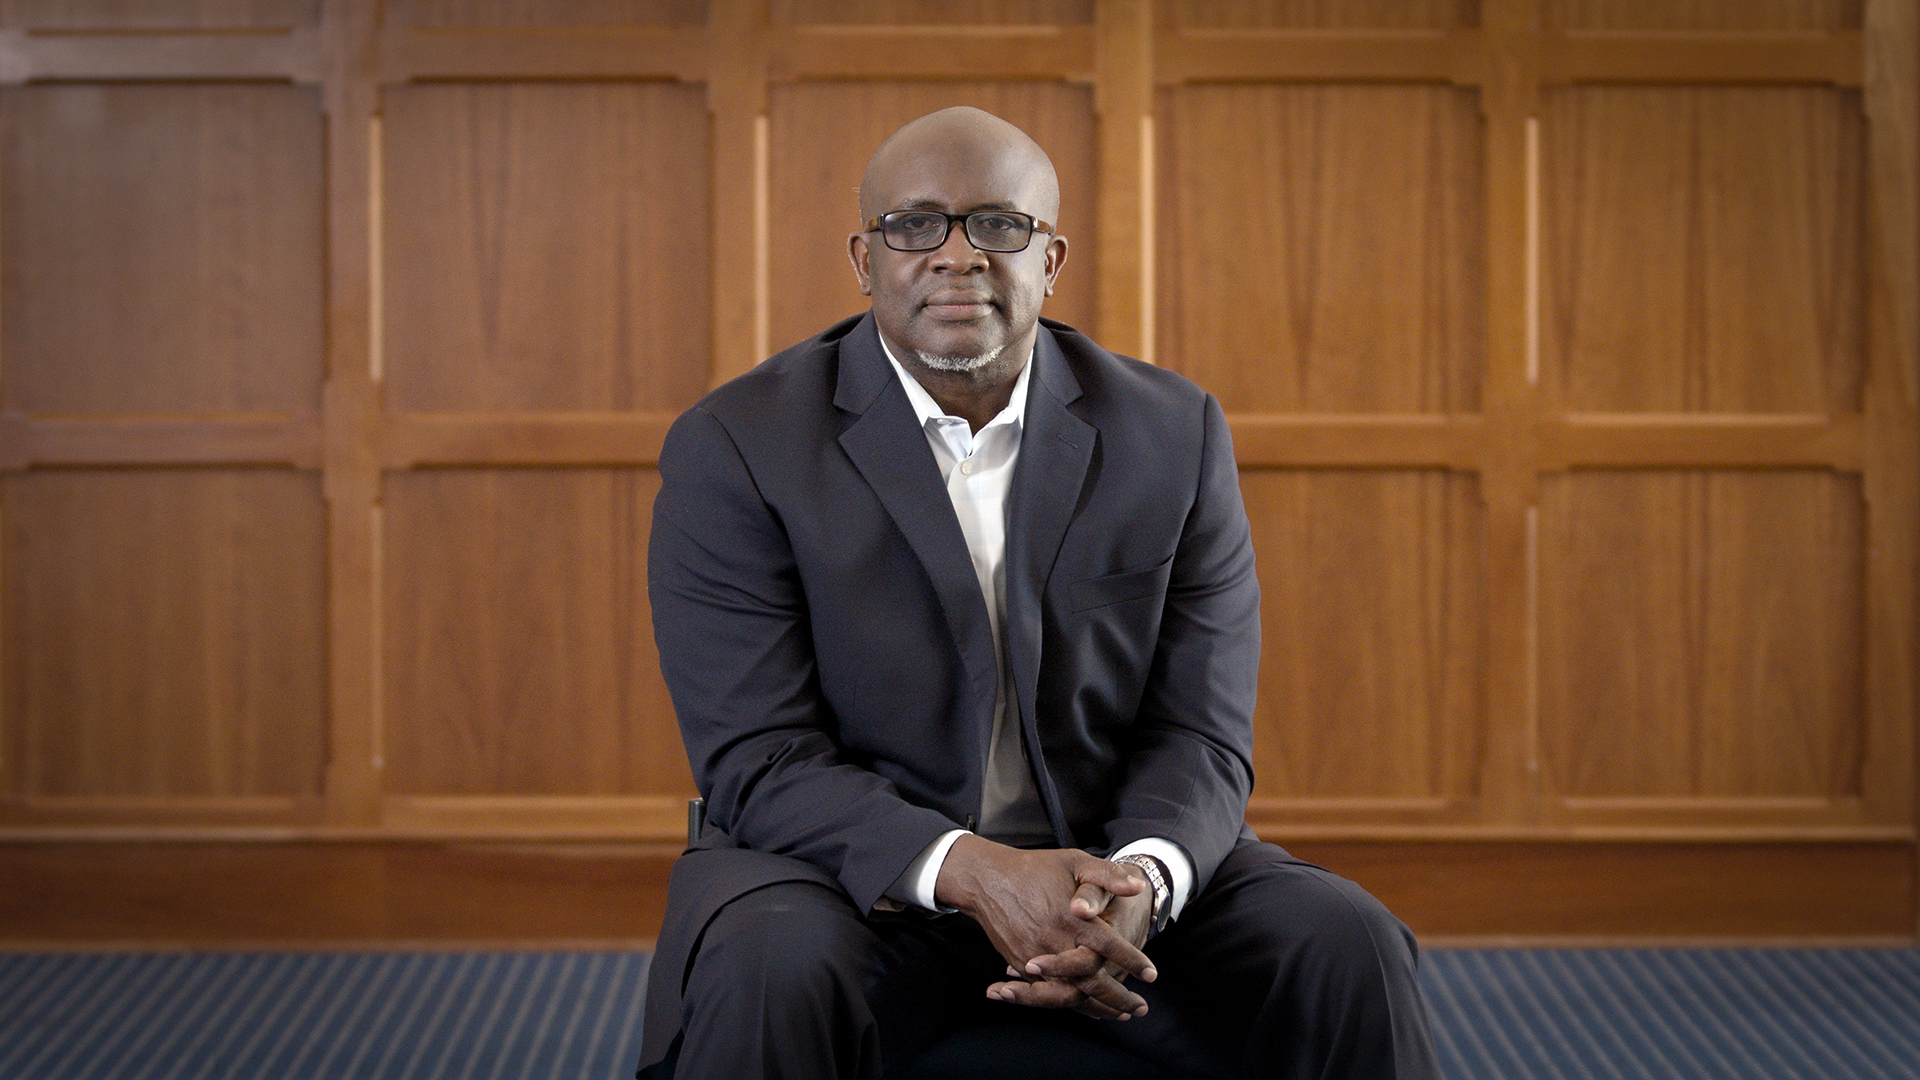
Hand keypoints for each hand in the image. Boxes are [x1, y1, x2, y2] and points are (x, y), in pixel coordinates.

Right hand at [934, 835, 1156, 1017]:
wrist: (987, 880)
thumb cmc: (1034, 869)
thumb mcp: (1074, 861)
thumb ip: (1108, 875)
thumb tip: (1138, 887)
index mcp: (1072, 917)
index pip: (1110, 946)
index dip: (1133, 961)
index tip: (1152, 975)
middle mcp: (1055, 942)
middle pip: (1092, 981)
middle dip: (1119, 998)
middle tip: (1140, 1008)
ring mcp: (1036, 957)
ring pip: (1070, 993)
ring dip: (1097, 1008)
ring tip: (1119, 1015)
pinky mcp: (1021, 964)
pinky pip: (1048, 992)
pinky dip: (1070, 1004)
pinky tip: (1087, 1008)